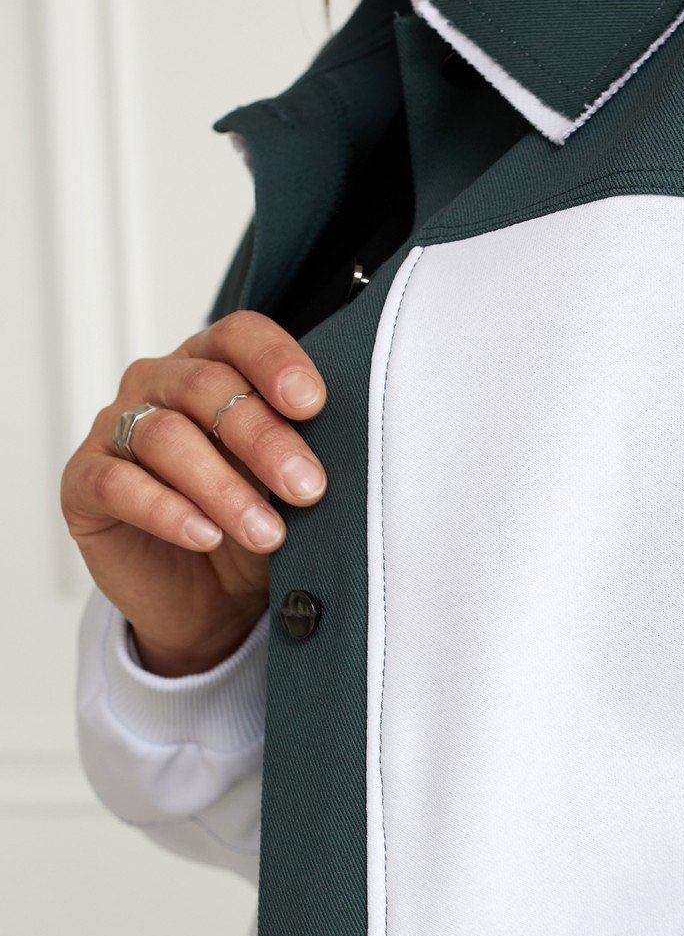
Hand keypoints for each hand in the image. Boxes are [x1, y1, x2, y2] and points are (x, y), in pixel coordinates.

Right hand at [61, 310, 327, 674]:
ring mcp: (116, 429)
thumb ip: (302, 452)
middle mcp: (159, 384)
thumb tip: (347, 444)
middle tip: (307, 487)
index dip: (275, 361)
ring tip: (266, 533)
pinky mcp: (84, 482)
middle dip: (264, 439)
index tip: (313, 403)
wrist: (211, 600)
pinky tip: (204, 536)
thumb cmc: (252, 524)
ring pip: (164, 436)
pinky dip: (166, 511)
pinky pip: (117, 485)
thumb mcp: (287, 487)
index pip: (239, 335)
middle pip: (207, 386)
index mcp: (213, 365)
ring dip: (222, 488)